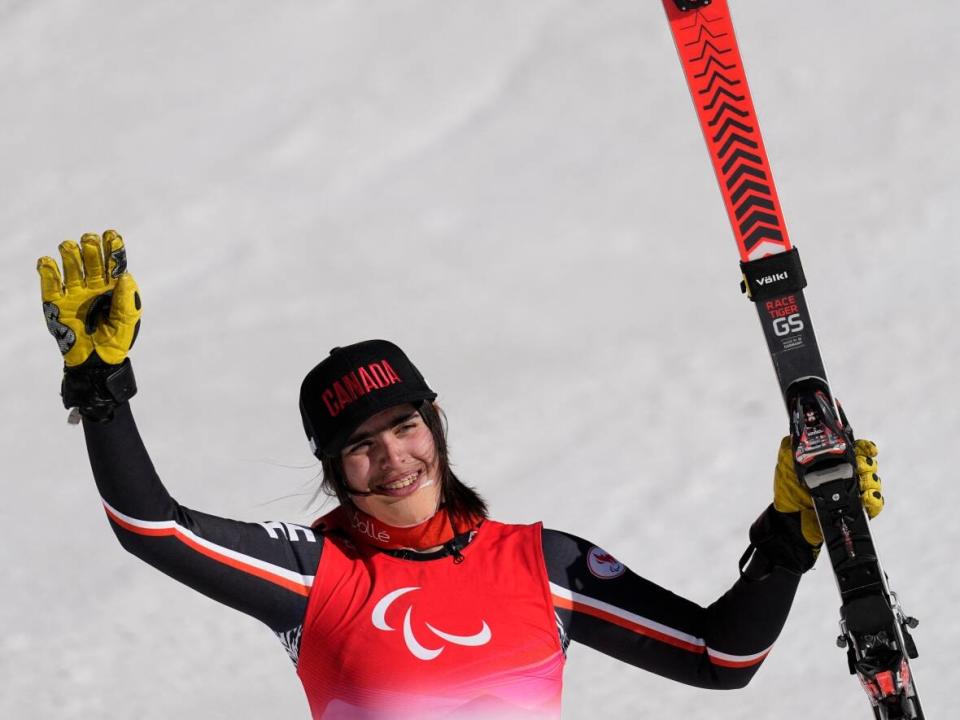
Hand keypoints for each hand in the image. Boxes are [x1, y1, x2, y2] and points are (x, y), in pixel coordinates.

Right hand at [37, 230, 140, 366]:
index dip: (111, 247)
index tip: (111, 234)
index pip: (112, 262)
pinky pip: (50, 284)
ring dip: (70, 254)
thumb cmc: (117, 338)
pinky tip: (48, 262)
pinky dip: (48, 271)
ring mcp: (74, 292)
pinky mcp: (56, 303)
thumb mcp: (128, 318)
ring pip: (71, 267)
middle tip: (89, 241)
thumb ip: (126, 297)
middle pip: (91, 260)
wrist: (98, 360)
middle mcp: (93, 285)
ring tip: (70, 247)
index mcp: (113, 285)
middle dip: (90, 248)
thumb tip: (124, 275)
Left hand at [773, 435, 883, 545]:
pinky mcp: (858, 510)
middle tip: (859, 467)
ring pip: (874, 482)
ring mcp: (854, 492)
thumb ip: (791, 447)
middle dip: (867, 463)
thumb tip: (795, 433)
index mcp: (834, 461)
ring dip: (871, 481)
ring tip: (861, 483)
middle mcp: (847, 474)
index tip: (866, 448)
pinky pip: (874, 504)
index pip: (856, 449)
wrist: (791, 519)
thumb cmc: (789, 490)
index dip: (864, 447)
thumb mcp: (786, 464)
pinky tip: (866, 498)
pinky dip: (874, 500)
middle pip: (869, 463)